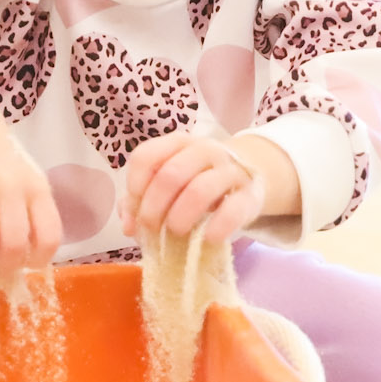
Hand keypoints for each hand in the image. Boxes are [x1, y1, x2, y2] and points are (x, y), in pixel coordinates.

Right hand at [0, 116, 61, 282]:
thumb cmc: (4, 170)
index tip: (28, 265)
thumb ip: (32, 220)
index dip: (40, 259)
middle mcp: (10, 187)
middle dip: (6, 267)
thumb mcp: (29, 185)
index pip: (49, 234)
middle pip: (14, 242)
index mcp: (36, 190)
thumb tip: (25, 267)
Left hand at [120, 131, 265, 245]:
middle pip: (170, 175)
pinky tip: (208, 238)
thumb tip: (129, 225)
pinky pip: (233, 209)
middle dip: (154, 207)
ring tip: (176, 232)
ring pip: (200, 190)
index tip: (135, 212)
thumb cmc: (199, 180)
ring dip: (181, 216)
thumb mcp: (171, 182)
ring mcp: (230, 169)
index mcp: (178, 143)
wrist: (249, 175)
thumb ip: (143, 198)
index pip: (146, 157)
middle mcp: (204, 150)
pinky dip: (218, 227)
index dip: (134, 187)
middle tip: (151, 229)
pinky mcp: (251, 193)